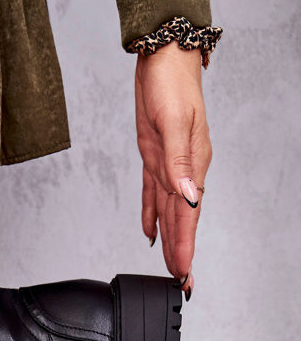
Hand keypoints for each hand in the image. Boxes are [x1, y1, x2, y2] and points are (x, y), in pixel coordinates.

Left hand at [134, 42, 211, 296]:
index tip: (183, 273)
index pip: (187, 215)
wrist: (163, 57)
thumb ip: (179, 162)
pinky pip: (153, 194)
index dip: (184, 246)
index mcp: (191, 164)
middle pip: (181, 220)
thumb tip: (187, 196)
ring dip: (169, 240)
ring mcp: (170, 164)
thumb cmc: (170, 84)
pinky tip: (150, 233)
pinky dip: (152, 215)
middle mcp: (183, 169)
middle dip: (181, 252)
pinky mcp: (155, 156)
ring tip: (170, 267)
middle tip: (182, 283)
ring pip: (168, 212)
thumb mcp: (172, 122)